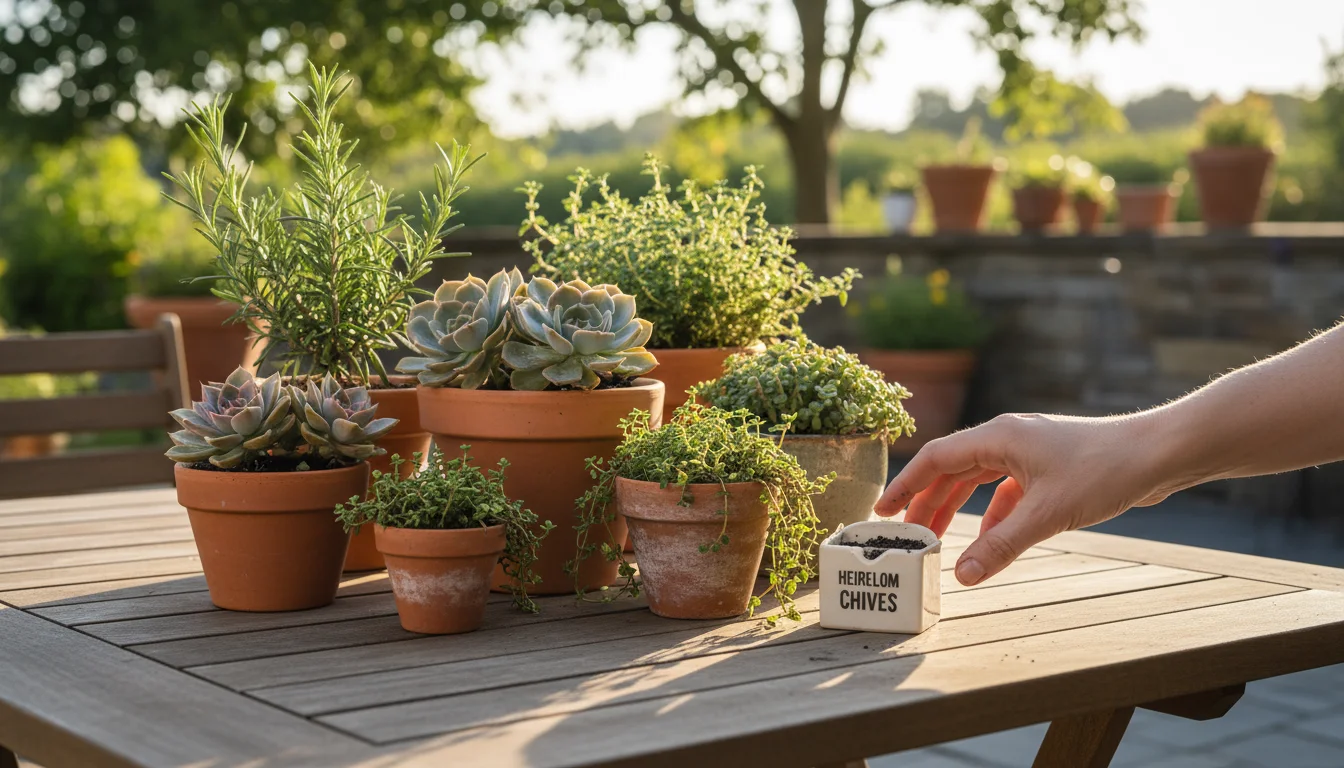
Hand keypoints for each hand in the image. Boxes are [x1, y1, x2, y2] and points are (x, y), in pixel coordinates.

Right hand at [874, 413, 1178, 586]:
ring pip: (978, 479)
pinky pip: (1006, 490)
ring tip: (938, 539)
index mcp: (998, 437)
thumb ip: (1001, 545)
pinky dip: (993, 515)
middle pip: (953, 469)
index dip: (906, 485)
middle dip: (927, 502)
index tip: (882, 511)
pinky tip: (991, 541)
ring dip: (957, 508)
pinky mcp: (1048, 466)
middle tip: (904, 534)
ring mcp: (1029, 451)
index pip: (936, 458)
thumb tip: (962, 575)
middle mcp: (1008, 438)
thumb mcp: (1047, 514)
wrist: (1159, 453)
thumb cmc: (1105, 470)